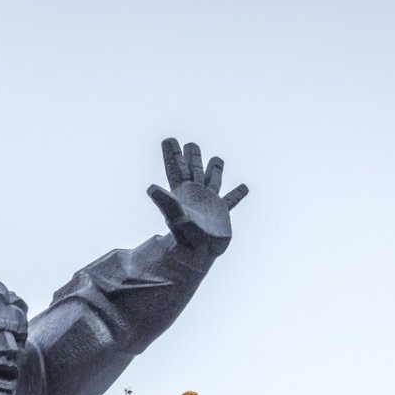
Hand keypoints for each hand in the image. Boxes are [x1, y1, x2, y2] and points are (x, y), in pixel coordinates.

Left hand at [147, 139, 247, 253]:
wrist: (200, 254)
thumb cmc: (186, 237)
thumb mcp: (174, 215)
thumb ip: (164, 201)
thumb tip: (150, 188)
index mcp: (182, 192)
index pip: (175, 168)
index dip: (172, 154)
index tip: (168, 139)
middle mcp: (195, 195)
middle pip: (193, 170)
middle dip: (192, 157)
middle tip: (191, 144)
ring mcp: (209, 202)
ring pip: (212, 180)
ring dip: (214, 169)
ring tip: (216, 159)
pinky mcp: (221, 212)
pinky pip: (231, 199)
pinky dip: (238, 193)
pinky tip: (244, 187)